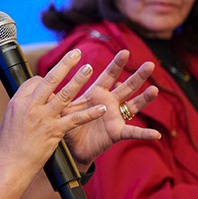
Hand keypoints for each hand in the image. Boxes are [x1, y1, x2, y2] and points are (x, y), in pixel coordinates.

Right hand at [0, 49, 108, 183]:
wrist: (8, 166)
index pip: (35, 81)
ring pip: (64, 94)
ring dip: (79, 80)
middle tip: (77, 52)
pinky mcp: (54, 132)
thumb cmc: (10, 146)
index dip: (47, 77)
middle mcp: (30, 106)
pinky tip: (102, 108)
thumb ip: (25, 107)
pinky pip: (75, 119)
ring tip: (89, 68)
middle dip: (65, 64)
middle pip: (50, 80)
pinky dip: (90, 113)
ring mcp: (43, 118)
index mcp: (19, 101)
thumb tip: (35, 98)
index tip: (55, 76)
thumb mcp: (11, 120)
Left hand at [61, 50, 160, 168]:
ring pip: (133, 105)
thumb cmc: (67, 124)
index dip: (116, 64)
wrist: (70, 147)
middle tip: (150, 63)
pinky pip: (132, 133)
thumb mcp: (61, 107)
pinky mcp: (116, 132)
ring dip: (145, 98)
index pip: (108, 75)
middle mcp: (109, 103)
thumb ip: (56, 94)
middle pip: (126, 86)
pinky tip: (157, 135)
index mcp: (96, 93)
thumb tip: (40, 80)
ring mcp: (115, 117)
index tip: (124, 51)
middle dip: (138, 75)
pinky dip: (144, 134)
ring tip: (155, 89)